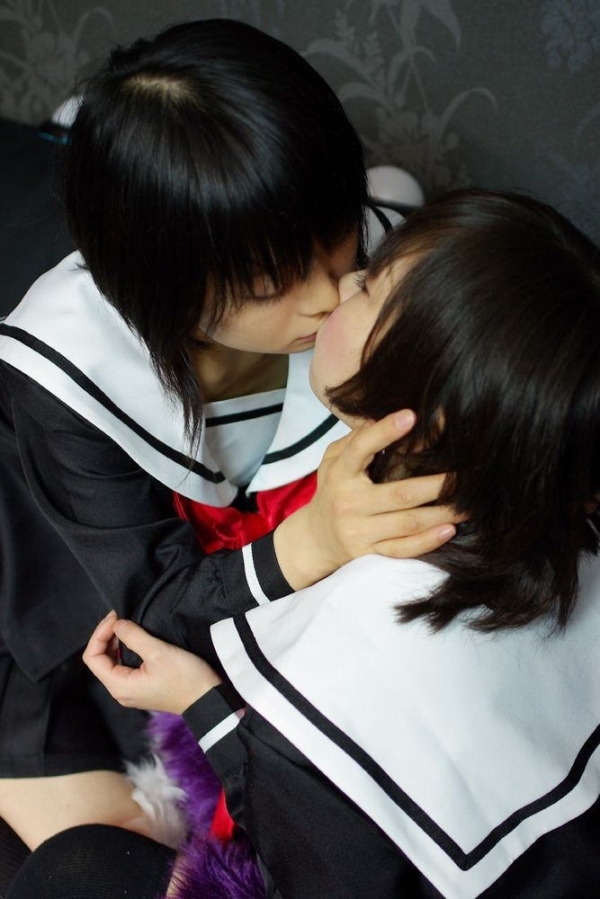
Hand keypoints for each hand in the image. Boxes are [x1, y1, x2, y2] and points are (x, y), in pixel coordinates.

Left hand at [83, 611, 221, 714]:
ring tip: (129, 625)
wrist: (208, 699)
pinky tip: (137, 639)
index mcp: (119, 685)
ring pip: (112, 663)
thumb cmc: (185, 677)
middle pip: (100, 660)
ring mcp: (131, 691)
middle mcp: (120, 691)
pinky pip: (124, 667)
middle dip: (107, 636)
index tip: (116, 618)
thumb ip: (134, 636)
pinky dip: (126, 650)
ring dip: (117, 642)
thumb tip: (117, 624)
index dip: (100, 634)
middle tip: (122, 617)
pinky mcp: (142, 687)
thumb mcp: (158, 652)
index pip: (92, 657)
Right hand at [274, 410, 462, 588]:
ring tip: (469, 504)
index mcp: (340, 474)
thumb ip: (354, 440)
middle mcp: (349, 503)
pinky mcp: (369, 553)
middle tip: (465, 474)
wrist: (315, 539)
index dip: (385, 432)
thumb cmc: (332, 491)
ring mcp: (360, 531)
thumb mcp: (332, 461)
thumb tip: (382, 418)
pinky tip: (449, 529)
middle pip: (399, 493)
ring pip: (408, 523)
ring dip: (442, 513)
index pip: (360, 449)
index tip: (411, 415)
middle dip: (436, 484)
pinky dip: (427, 541)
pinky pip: (403, 549)